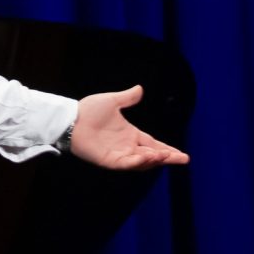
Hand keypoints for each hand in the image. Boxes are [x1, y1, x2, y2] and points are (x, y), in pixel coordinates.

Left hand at [70, 85, 190, 169]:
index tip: (182, 155)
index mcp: (130, 135)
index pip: (153, 144)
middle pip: (152, 156)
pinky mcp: (108, 160)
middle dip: (167, 158)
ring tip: (165, 155)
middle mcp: (127, 147)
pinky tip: (148, 157)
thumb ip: (127, 97)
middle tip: (183, 159)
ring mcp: (118, 155)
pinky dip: (137, 162)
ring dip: (154, 160)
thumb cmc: (88, 110)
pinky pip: (126, 164)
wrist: (71, 118)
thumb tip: (139, 89)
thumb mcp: (113, 101)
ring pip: (141, 162)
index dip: (167, 150)